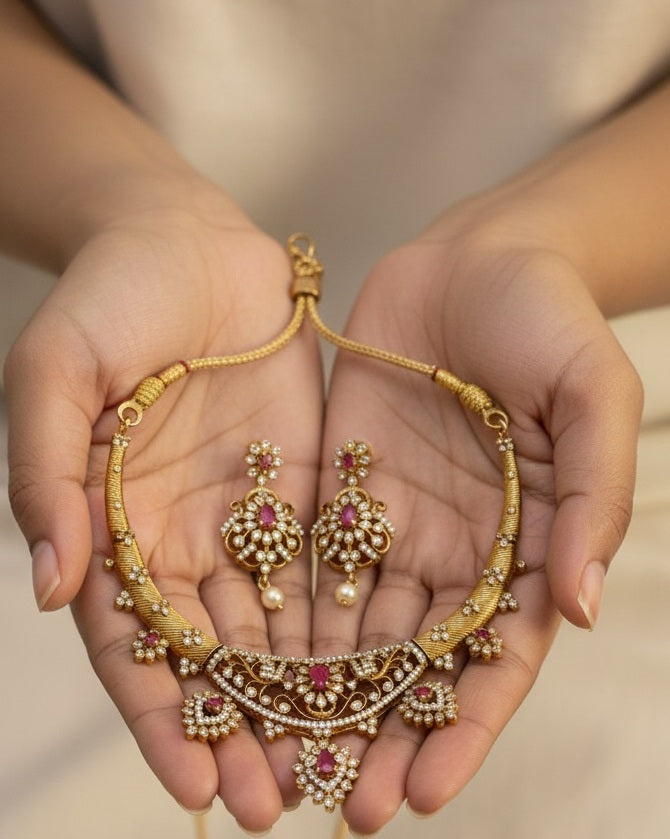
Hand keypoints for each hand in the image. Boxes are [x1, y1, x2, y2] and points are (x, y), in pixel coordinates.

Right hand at [4, 202, 322, 829]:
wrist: (184, 239)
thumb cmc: (107, 299)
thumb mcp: (54, 376)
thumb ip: (46, 478)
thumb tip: (47, 589)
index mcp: (111, 527)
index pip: (133, 645)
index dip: (159, 718)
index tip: (194, 787)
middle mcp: (179, 538)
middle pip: (210, 654)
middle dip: (238, 729)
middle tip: (275, 802)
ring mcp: (244, 516)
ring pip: (274, 625)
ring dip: (299, 695)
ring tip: (333, 761)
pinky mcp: (303, 487)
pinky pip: (325, 562)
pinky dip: (343, 622)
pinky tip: (376, 673)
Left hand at [313, 211, 641, 832]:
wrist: (476, 256)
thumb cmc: (550, 319)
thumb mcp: (593, 398)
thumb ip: (592, 500)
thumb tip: (580, 610)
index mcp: (527, 544)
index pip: (497, 658)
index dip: (465, 729)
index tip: (425, 794)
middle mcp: (457, 550)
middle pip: (418, 661)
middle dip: (383, 735)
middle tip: (341, 807)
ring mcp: (395, 523)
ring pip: (357, 630)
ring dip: (324, 698)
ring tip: (285, 763)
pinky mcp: (341, 489)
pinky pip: (311, 563)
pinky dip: (286, 621)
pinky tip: (251, 670)